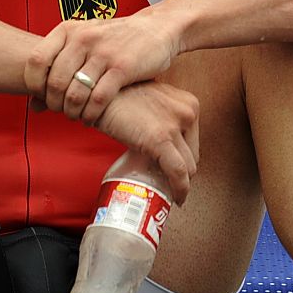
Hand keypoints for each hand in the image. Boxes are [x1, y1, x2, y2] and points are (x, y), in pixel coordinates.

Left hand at [24, 12, 181, 124]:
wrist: (158, 28)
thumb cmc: (117, 39)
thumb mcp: (85, 43)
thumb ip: (59, 69)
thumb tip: (33, 105)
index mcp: (69, 30)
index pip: (36, 60)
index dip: (33, 84)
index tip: (42, 95)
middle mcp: (83, 39)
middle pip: (54, 82)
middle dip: (55, 104)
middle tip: (62, 111)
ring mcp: (103, 53)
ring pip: (75, 94)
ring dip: (73, 112)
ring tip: (77, 115)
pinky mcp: (123, 68)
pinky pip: (98, 99)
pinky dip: (91, 114)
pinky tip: (92, 117)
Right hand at [89, 81, 200, 201]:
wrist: (99, 94)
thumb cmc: (121, 98)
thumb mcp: (153, 102)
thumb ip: (164, 117)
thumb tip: (163, 139)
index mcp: (189, 103)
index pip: (193, 141)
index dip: (185, 159)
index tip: (176, 171)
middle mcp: (188, 112)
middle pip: (192, 155)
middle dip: (183, 173)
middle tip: (168, 184)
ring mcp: (175, 125)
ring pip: (188, 167)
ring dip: (181, 184)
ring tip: (169, 193)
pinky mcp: (161, 140)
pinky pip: (178, 173)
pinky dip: (179, 189)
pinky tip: (176, 198)